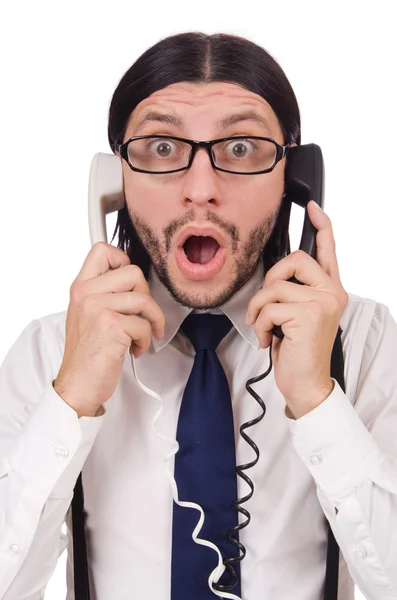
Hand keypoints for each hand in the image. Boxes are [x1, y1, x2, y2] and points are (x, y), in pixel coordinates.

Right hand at [53, 242, 164, 417]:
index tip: (130, 283)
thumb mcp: (86, 315)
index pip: (102, 250)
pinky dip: (146, 340)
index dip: (123, 260)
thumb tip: (133, 279)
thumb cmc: (86, 353)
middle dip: (146, 296)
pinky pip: (145, 324)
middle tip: (141, 315)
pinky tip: (134, 349)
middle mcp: (86, 293)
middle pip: (133, 272)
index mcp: (80, 287)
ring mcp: (97, 308)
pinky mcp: (112, 325)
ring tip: (141, 336)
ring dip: (151, 321)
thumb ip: (103, 293)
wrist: (78, 385)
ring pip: (144, 299)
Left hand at [245, 201, 348, 418]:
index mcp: (331, 290)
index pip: (328, 251)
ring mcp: (322, 303)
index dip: (322, 226)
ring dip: (259, 310)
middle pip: (294, 260)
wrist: (307, 384)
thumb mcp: (300, 317)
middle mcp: (332, 293)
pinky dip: (259, 325)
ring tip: (264, 328)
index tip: (312, 207)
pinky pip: (268, 307)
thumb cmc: (300, 351)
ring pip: (274, 286)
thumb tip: (276, 276)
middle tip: (266, 304)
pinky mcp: (308, 315)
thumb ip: (297, 293)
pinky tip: (267, 339)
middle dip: (271, 279)